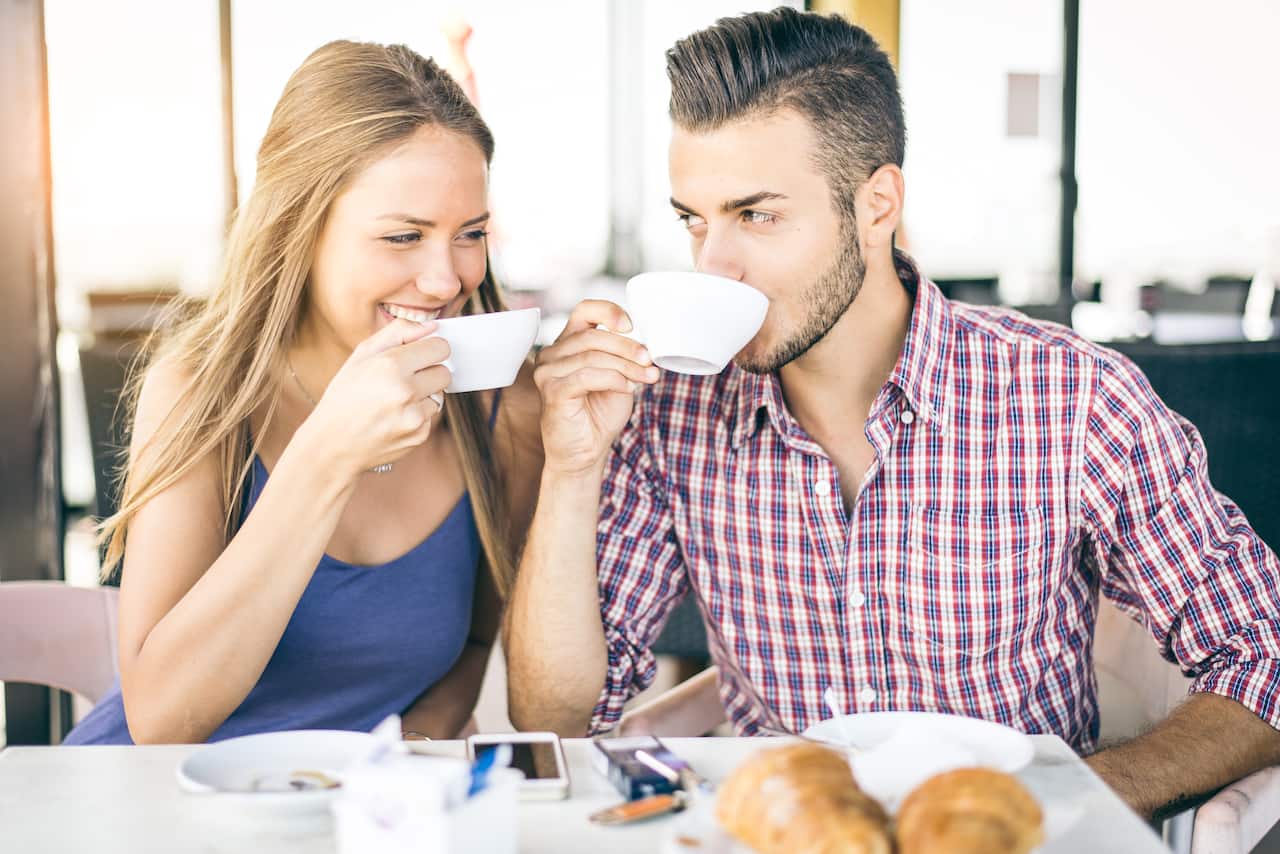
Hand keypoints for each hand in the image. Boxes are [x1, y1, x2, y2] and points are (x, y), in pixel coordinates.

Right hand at [305, 319, 450, 477]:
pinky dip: (418, 414)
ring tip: (394, 401)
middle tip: (405, 378)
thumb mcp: (361, 356)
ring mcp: (414, 416)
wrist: (332, 444)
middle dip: (429, 372)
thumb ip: (398, 333)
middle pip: (444, 372)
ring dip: (424, 394)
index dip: (431, 349)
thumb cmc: (345, 395)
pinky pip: (431, 415)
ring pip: (440, 394)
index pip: (440, 348)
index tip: (421, 354)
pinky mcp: (420, 435)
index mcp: (390, 365)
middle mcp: (405, 391)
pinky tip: (394, 417)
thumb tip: (432, 326)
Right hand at [533, 300, 659, 476]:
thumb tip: (647, 346)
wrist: (584, 453)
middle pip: (593, 335)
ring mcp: (548, 372)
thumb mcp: (618, 378)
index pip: (584, 311)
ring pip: (593, 356)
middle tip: (649, 361)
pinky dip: (613, 379)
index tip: (631, 326)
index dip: (609, 311)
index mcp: (567, 344)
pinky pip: (588, 376)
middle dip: (627, 347)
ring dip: (626, 366)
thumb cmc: (598, 415)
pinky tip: (627, 388)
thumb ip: (624, 358)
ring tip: (646, 378)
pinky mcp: (552, 391)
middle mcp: (552, 354)